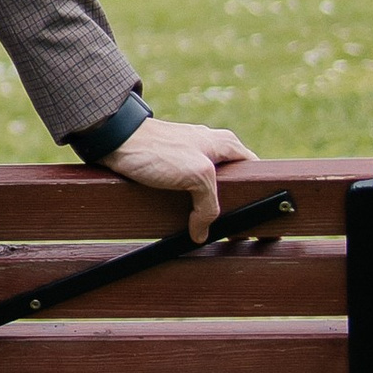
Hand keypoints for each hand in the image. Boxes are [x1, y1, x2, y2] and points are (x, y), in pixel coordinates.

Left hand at [93, 115, 256, 243]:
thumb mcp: (196, 175)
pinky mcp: (172, 166)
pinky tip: (186, 220)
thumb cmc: (157, 149)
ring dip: (207, 209)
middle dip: (231, 208)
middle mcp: (212, 148)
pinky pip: (188, 190)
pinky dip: (189, 205)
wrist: (115, 140)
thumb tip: (203, 231)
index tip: (256, 221)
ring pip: (208, 189)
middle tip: (232, 233)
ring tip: (206, 229)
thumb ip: (209, 204)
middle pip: (232, 184)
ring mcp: (191, 156)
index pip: (254, 173)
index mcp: (226, 144)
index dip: (257, 197)